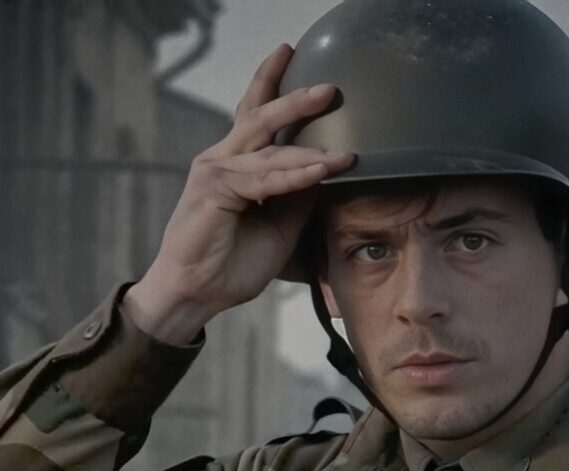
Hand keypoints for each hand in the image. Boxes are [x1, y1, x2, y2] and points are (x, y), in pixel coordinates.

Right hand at [124, 44, 352, 344]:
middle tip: (330, 88)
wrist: (197, 293)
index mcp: (237, 164)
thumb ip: (299, 195)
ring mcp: (215, 171)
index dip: (271, 84)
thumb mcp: (280, 225)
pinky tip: (323, 171)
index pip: (255, 116)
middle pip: (260, 118)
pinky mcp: (214, 189)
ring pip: (269, 150)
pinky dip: (296, 176)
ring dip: (310, 149)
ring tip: (345, 153)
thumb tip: (327, 172)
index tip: (289, 52)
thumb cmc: (232, 261)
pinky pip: (265, 180)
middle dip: (295, 100)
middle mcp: (223, 159)